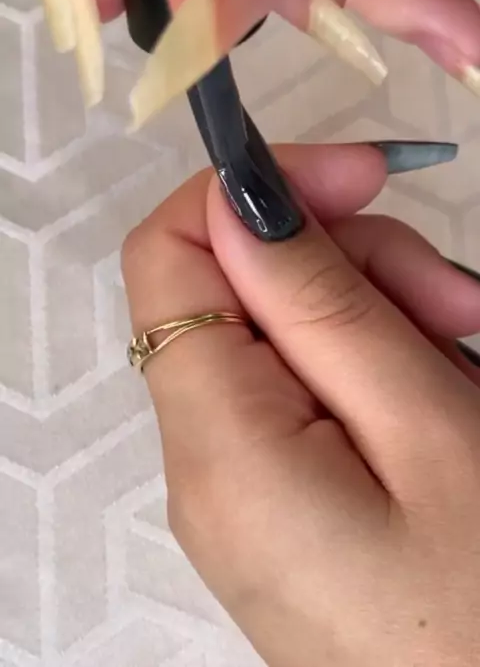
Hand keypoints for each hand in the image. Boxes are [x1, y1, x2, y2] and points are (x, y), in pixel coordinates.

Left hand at [123, 144, 479, 666]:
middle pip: (240, 292)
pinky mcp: (278, 502)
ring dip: (377, 317)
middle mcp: (204, 465)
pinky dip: (374, 370)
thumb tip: (241, 204)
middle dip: (349, 265)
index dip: (252, 191)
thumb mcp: (423, 429)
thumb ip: (320, 307)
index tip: (361, 175)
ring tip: (464, 346)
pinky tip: (442, 395)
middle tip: (455, 300)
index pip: (169, 255)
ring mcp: (239, 488)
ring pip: (283, 339)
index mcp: (219, 443)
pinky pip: (306, 398)